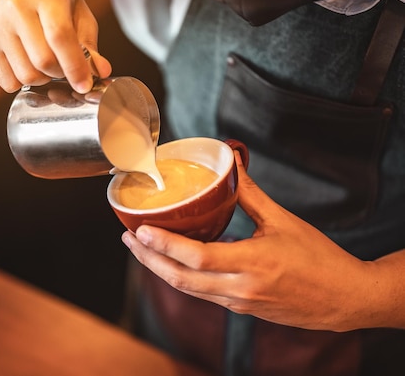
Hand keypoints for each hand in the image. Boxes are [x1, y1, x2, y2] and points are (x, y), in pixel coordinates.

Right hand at [0, 0, 110, 92]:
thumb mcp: (75, 9)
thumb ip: (89, 42)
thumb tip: (100, 72)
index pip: (60, 37)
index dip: (74, 66)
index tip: (84, 85)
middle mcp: (18, 9)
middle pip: (43, 61)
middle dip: (60, 73)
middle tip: (63, 66)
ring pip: (25, 75)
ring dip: (42, 80)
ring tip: (45, 64)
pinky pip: (7, 81)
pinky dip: (22, 83)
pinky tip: (28, 66)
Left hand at [122, 152, 386, 331]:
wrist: (345, 299)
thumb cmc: (320, 259)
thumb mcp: (284, 222)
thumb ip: (251, 195)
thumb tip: (232, 165)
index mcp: (253, 264)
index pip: (196, 258)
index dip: (164, 245)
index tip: (139, 231)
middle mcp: (240, 289)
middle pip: (181, 278)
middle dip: (148, 260)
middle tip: (128, 239)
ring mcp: (239, 303)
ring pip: (188, 289)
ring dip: (160, 270)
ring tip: (141, 249)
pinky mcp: (241, 309)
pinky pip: (202, 294)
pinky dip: (181, 277)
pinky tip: (172, 262)